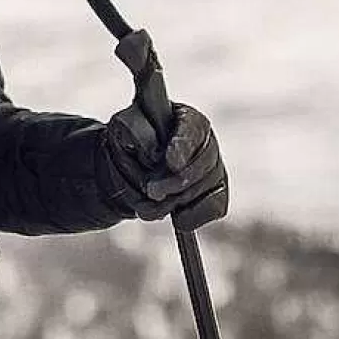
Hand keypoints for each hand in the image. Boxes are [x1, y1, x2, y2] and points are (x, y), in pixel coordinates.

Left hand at [99, 100, 227, 230]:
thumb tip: (153, 150)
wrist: (130, 166)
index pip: (192, 130)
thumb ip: (135, 130)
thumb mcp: (123, 126)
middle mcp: (207, 143)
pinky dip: (194, 216)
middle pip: (204, 163)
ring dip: (178, 202)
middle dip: (177, 182)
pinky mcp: (214, 194)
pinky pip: (216, 207)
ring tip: (148, 210)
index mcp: (187, 118)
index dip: (183, 146)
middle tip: (152, 192)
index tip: (171, 162)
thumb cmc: (129, 139)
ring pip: (210, 188)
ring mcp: (214, 169)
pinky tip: (177, 220)